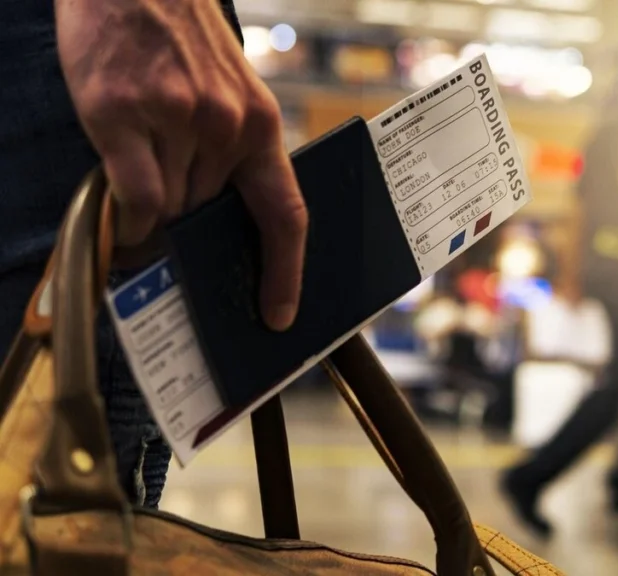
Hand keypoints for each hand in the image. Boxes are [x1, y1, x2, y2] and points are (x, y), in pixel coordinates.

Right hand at [56, 0, 306, 330]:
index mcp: (260, 126)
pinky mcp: (120, 115)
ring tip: (139, 196)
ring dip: (153, 219)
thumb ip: (231, 155)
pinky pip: (133, 197)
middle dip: (189, 231)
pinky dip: (127, 217)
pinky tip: (122, 210)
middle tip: (171, 232)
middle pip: (208, 218)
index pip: (285, 214)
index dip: (284, 271)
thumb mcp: (230, 96)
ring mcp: (174, 120)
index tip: (278, 313)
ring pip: (168, 211)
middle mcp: (224, 127)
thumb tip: (214, 224)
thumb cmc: (182, 43)